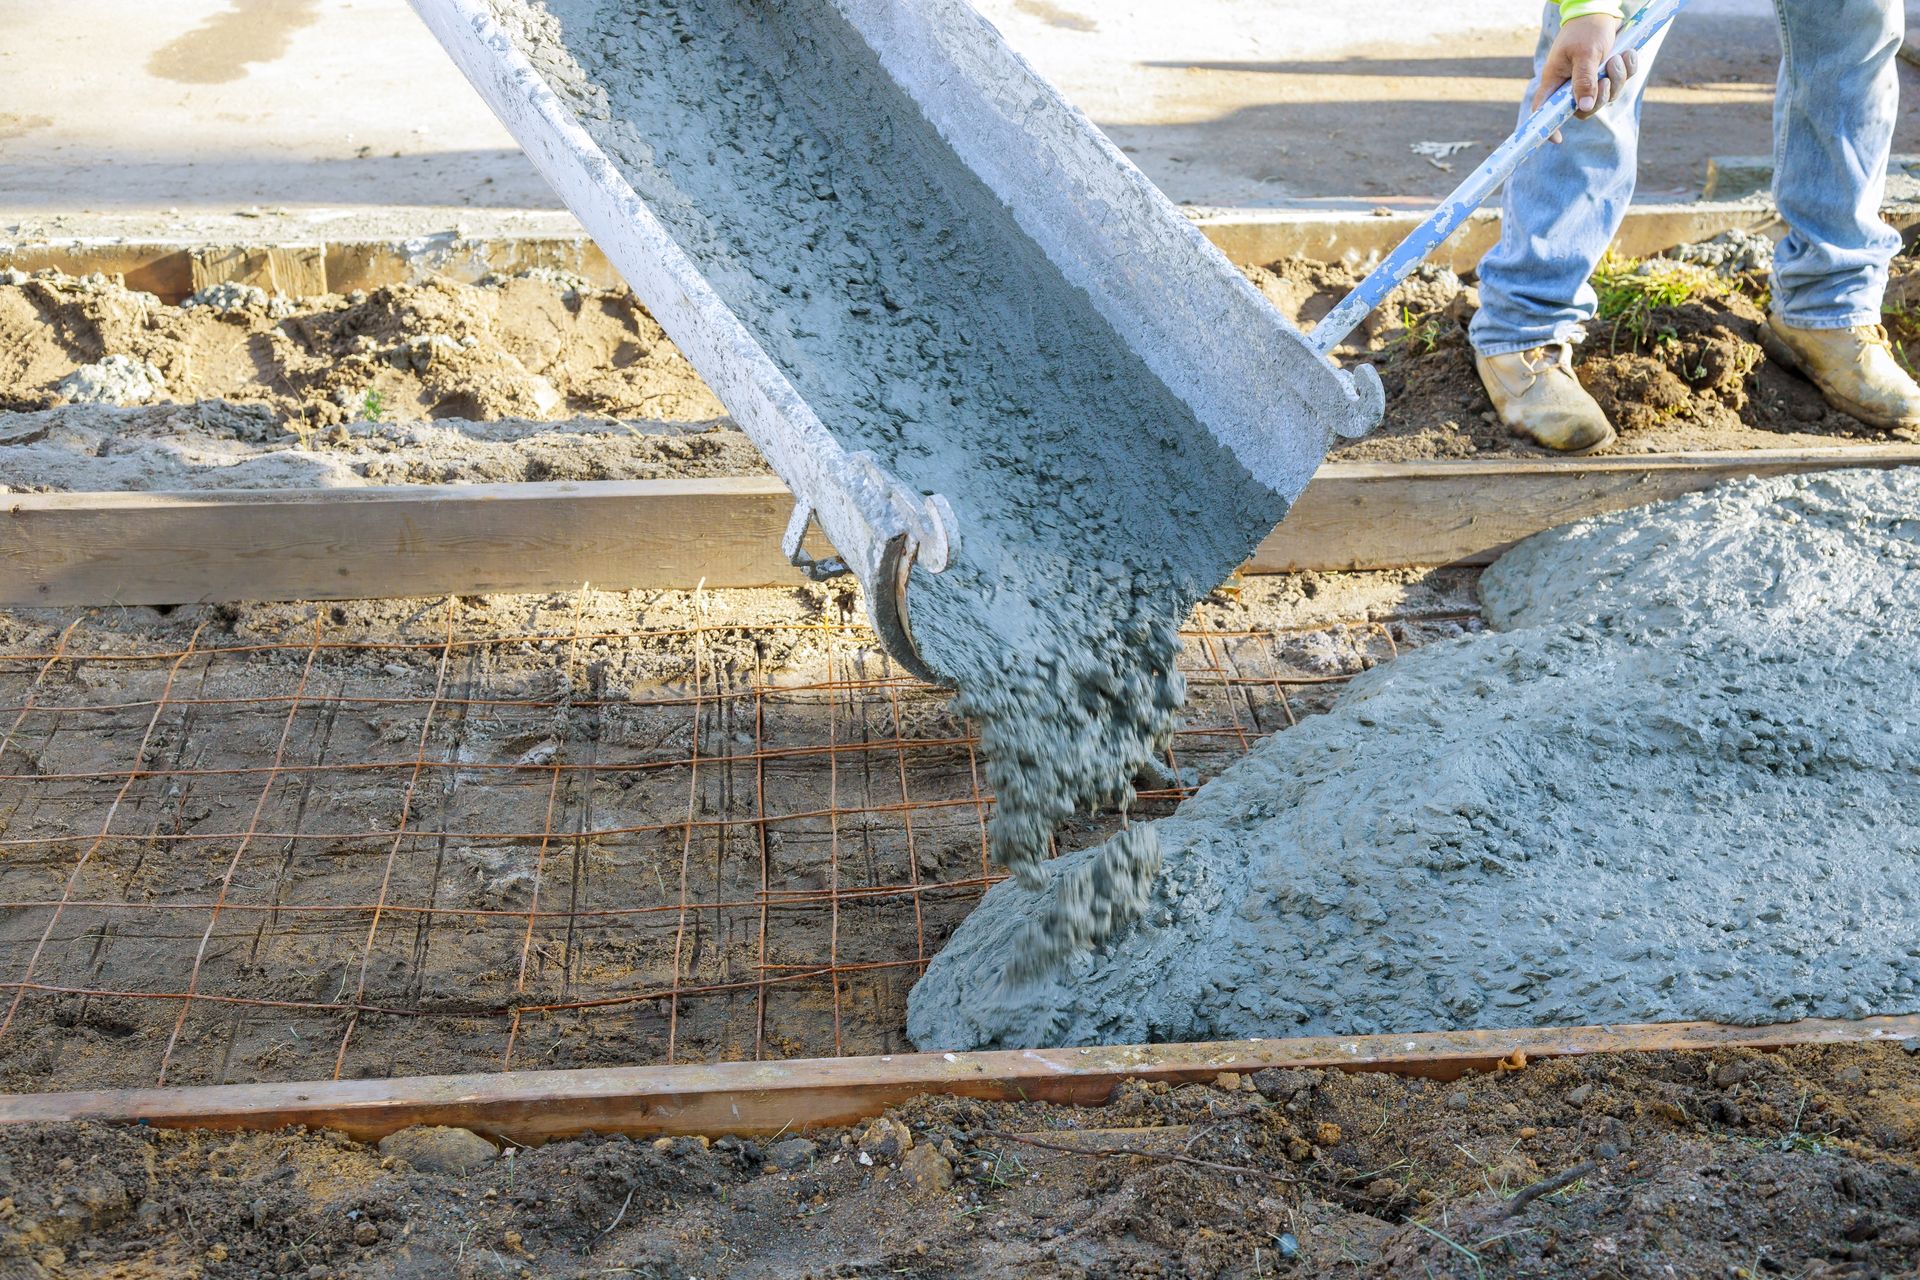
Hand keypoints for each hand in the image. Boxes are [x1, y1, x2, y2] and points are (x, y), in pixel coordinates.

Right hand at [1533, 14, 1638, 142]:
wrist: (1601, 11)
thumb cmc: (1586, 29)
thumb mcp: (1585, 53)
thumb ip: (1584, 80)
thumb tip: (1584, 107)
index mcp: (1555, 81)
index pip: (1544, 111)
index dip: (1548, 128)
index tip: (1558, 140)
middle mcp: (1570, 86)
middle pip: (1584, 109)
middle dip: (1601, 96)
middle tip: (1606, 76)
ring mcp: (1590, 82)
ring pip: (1606, 97)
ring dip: (1618, 79)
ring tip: (1618, 56)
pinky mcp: (1606, 74)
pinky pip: (1621, 83)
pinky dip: (1627, 70)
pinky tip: (1627, 54)